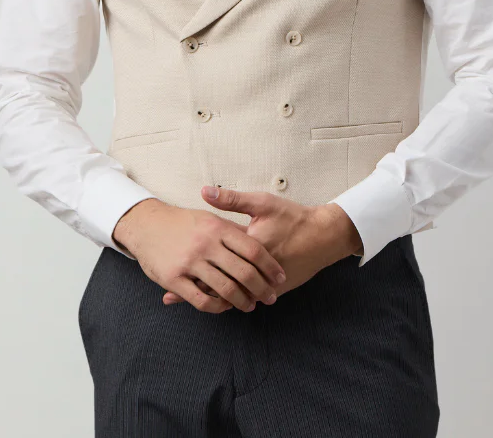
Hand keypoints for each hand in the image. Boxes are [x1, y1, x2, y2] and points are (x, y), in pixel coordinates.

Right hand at [111, 198, 287, 313]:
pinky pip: (202, 300)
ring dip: (242, 301)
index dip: (270, 267)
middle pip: (243, 271)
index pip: (253, 250)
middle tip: (271, 298)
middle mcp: (206, 244)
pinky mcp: (174, 279)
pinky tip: (224, 307)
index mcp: (217, 227)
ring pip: (225, 289)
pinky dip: (217, 307)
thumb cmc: (181, 222)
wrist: (146, 224)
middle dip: (262, 288)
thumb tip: (259, 242)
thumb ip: (232, 230)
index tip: (280, 278)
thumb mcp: (209, 219)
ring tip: (250, 306)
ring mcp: (190, 262)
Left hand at [160, 187, 361, 306]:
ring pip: (232, 297)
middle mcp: (254, 271)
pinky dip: (230, 300)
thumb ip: (232, 199)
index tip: (169, 269)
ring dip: (210, 298)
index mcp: (247, 247)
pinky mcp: (273, 290)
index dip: (191, 268)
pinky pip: (247, 298)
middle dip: (194, 291)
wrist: (323, 237)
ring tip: (187, 300)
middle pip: (219, 285)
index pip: (214, 263)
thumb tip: (204, 191)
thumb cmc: (292, 217)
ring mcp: (264, 284)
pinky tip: (217, 301)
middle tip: (170, 295)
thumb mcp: (262, 203)